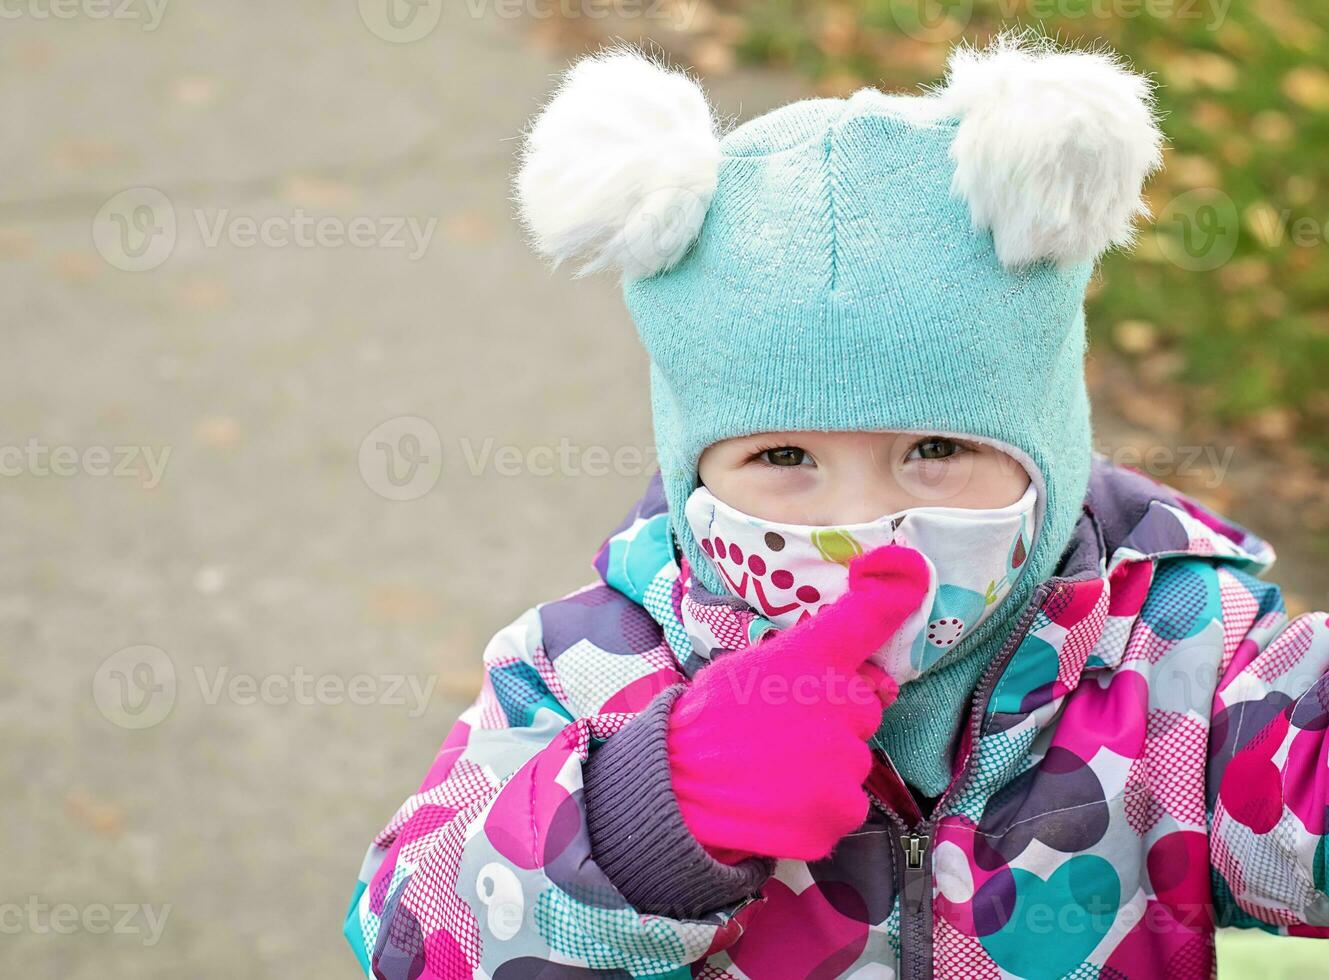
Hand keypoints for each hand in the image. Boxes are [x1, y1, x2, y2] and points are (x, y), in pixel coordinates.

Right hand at [667, 545, 930, 861]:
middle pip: (863, 708)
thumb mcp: (746, 667)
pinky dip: (820, 810)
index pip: (866, 617)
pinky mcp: (840, 810)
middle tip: (786, 734)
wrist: (677, 786)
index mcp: (811, 657)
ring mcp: (843, 760)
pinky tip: (782, 803)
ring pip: (853, 762)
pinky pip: (846, 806)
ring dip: (826, 769)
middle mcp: (839, 701)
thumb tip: (847, 675)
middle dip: (836, 720)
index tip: (910, 569)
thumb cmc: (707, 721)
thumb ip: (800, 663)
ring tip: (775, 772)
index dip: (895, 590)